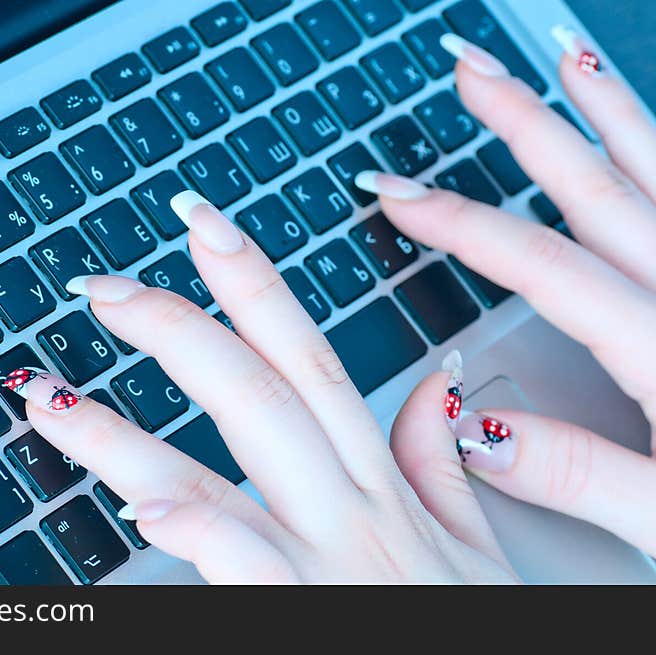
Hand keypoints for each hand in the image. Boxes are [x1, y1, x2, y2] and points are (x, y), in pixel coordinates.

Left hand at [5, 188, 515, 582]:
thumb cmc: (457, 625)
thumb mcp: (472, 542)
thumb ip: (438, 459)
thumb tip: (438, 378)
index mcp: (377, 481)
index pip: (309, 359)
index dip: (253, 285)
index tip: (201, 226)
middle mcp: (346, 510)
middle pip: (254, 395)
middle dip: (174, 330)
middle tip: (102, 287)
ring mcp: (320, 566)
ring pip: (215, 480)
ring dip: (123, 436)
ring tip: (50, 398)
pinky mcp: (298, 616)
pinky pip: (244, 568)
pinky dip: (197, 537)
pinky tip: (139, 512)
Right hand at [357, 28, 655, 556]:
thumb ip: (578, 475)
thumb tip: (477, 433)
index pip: (546, 267)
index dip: (463, 225)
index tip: (399, 195)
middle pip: (598, 191)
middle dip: (525, 124)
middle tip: (471, 73)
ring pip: (655, 173)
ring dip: (604, 111)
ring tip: (561, 59)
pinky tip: (641, 129)